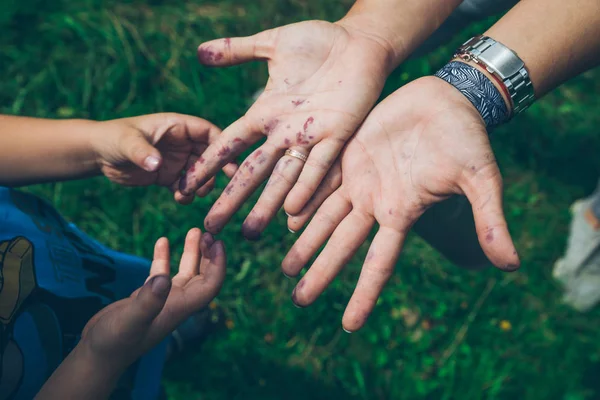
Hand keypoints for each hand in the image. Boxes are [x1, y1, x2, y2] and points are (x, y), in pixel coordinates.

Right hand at [79, 228, 225, 368]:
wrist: (96, 356)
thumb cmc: (113, 342)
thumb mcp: (130, 319)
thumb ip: (147, 301)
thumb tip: (164, 279)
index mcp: (179, 309)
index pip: (210, 286)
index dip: (218, 265)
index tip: (217, 242)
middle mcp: (176, 304)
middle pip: (202, 277)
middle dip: (208, 255)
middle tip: (207, 231)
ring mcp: (162, 301)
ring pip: (185, 273)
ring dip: (191, 253)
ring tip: (194, 231)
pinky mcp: (146, 298)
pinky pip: (162, 274)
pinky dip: (165, 258)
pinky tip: (163, 240)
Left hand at [94, 113, 236, 201]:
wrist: (98, 154)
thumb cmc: (112, 138)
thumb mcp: (126, 142)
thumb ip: (142, 152)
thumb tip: (156, 164)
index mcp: (177, 126)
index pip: (207, 132)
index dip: (221, 145)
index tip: (230, 162)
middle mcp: (182, 142)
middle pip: (209, 154)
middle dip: (215, 170)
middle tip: (221, 185)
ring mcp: (177, 160)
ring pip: (200, 173)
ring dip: (201, 184)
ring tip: (192, 193)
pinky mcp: (169, 175)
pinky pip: (185, 186)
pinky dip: (186, 194)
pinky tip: (180, 199)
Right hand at [175, 20, 393, 236]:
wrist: (359, 42)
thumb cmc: (319, 42)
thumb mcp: (273, 44)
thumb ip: (238, 50)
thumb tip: (200, 52)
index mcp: (266, 113)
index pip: (229, 144)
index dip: (207, 164)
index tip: (185, 186)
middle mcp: (284, 132)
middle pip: (252, 170)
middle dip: (231, 198)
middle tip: (213, 227)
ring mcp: (309, 136)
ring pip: (283, 177)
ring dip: (267, 205)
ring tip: (251, 233)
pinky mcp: (337, 134)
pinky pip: (319, 165)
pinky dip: (306, 185)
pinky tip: (292, 210)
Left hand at [282, 76, 520, 331]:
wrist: (446, 100)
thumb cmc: (466, 139)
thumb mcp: (480, 180)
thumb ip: (489, 220)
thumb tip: (511, 267)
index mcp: (402, 213)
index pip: (378, 263)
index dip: (363, 294)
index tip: (348, 326)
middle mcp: (375, 202)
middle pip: (341, 244)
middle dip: (320, 272)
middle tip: (297, 299)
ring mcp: (359, 179)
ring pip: (324, 216)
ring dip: (304, 240)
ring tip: (284, 267)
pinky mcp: (347, 153)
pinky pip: (318, 179)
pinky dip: (301, 198)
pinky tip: (285, 216)